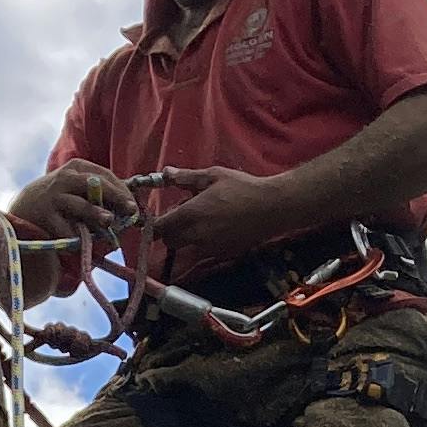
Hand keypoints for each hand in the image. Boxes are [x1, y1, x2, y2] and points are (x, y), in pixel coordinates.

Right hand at [13, 159, 141, 244]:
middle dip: (115, 197)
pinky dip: (77, 237)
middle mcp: (65, 178)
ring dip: (96, 214)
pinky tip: (84, 243)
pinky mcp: (46, 217)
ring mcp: (54, 197)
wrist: (25, 207)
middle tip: (130, 210)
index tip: (133, 205)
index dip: (122, 191)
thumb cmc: (61, 197)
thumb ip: (100, 193)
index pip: (106, 175)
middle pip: (95, 185)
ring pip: (80, 206)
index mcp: (77, 167)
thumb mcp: (77, 186)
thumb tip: (129, 208)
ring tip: (109, 221)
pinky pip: (66, 229)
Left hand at [144, 165, 292, 262]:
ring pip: (186, 247)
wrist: (273, 207)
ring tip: (200, 219)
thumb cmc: (243, 187)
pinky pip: (203, 250)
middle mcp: (197, 235)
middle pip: (169, 241)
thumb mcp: (212, 176)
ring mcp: (210, 247)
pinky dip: (201, 242)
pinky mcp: (223, 253)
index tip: (155, 217)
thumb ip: (185, 177)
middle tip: (181, 214)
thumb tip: (165, 173)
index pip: (160, 228)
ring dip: (185, 237)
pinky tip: (215, 226)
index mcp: (191, 215)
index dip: (153, 224)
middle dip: (169, 230)